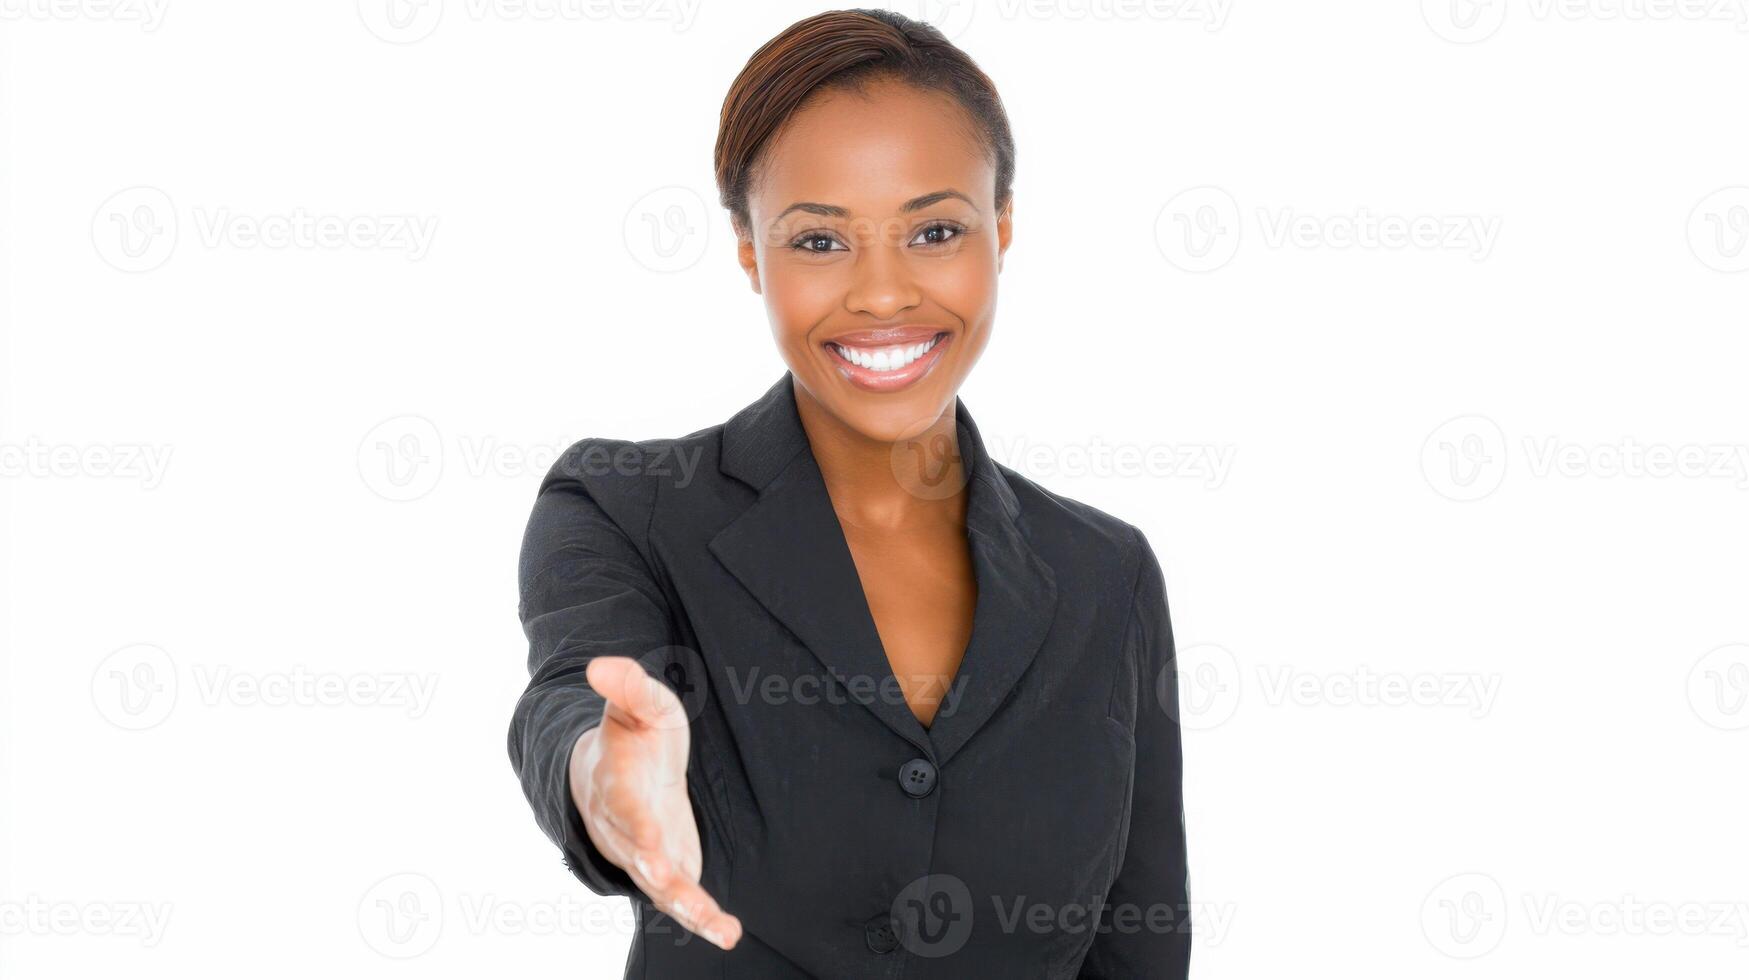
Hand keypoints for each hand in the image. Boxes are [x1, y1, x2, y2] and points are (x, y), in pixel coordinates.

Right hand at [570, 656, 741, 950]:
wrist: (613, 777)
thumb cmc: (634, 737)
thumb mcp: (639, 705)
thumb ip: (628, 687)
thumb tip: (599, 663)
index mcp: (617, 784)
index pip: (623, 807)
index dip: (635, 826)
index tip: (650, 843)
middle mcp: (625, 828)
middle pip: (639, 854)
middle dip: (657, 872)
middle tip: (673, 883)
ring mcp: (643, 855)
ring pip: (661, 887)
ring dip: (688, 907)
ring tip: (718, 926)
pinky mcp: (665, 872)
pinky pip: (681, 900)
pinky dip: (702, 919)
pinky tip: (728, 934)